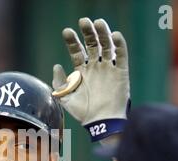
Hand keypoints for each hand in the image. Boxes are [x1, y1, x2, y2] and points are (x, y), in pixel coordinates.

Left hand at [53, 18, 129, 141]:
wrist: (100, 123)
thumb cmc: (83, 113)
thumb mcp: (65, 98)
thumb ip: (59, 83)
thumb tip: (56, 65)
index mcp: (82, 71)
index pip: (77, 51)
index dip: (72, 41)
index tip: (66, 32)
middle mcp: (95, 67)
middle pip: (92, 44)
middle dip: (87, 32)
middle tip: (83, 21)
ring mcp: (108, 69)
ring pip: (106, 46)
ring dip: (103, 34)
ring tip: (98, 23)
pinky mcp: (121, 73)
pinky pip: (121, 56)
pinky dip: (119, 45)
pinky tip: (115, 35)